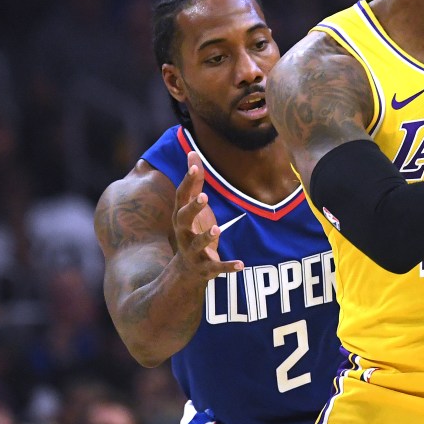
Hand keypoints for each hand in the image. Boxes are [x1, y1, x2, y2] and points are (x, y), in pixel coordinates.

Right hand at [172, 151, 243, 280]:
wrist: (185, 272)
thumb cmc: (191, 230)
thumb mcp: (192, 206)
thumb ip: (194, 181)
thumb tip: (192, 151)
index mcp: (181, 216)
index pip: (182, 196)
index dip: (188, 181)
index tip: (195, 167)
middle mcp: (183, 233)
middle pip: (184, 219)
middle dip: (193, 208)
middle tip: (204, 197)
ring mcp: (194, 251)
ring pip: (198, 244)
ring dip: (207, 236)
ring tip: (218, 229)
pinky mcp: (206, 267)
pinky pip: (217, 268)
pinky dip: (229, 266)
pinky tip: (242, 264)